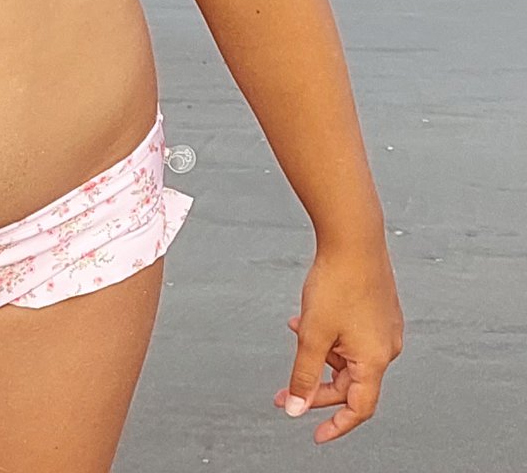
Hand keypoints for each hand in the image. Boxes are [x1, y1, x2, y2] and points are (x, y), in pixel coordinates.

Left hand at [274, 242, 403, 443]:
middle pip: (350, 382)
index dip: (337, 425)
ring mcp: (384, 328)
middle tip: (286, 391)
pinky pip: (351, 336)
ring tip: (297, 332)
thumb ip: (303, 374)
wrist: (353, 238)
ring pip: (347, 356)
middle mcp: (386, 347)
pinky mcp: (378, 311)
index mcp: (375, 359)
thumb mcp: (312, 334)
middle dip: (315, 386)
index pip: (359, 408)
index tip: (317, 435)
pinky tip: (307, 319)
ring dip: (320, 353)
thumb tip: (296, 407)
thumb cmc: (339, 281)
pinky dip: (328, 336)